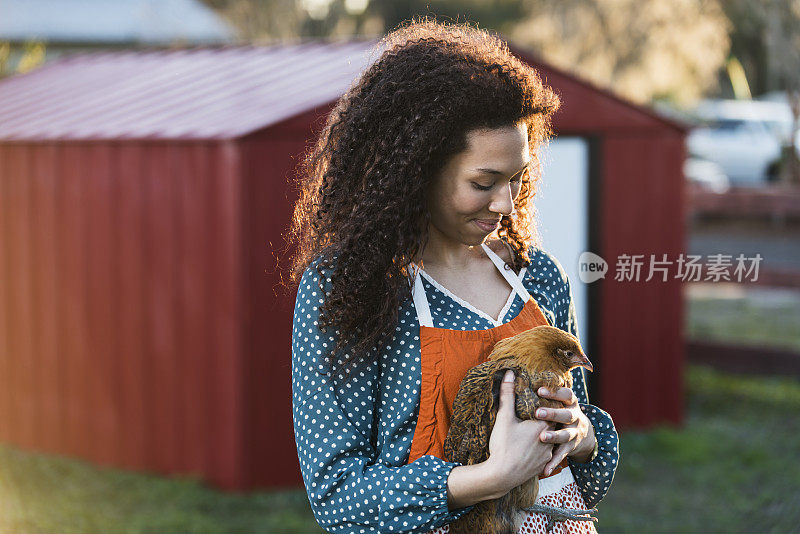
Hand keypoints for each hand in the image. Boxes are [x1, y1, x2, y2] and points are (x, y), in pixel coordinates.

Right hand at [485, 370, 554, 496]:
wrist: (501, 475)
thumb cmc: (503, 445)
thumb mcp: (504, 417)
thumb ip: (508, 394)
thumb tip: (509, 373)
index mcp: (542, 425)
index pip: (553, 409)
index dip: (548, 403)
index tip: (543, 397)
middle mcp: (549, 440)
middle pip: (553, 425)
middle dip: (547, 419)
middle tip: (538, 413)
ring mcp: (546, 455)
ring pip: (550, 441)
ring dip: (545, 436)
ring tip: (534, 432)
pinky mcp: (541, 466)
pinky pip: (545, 455)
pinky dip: (540, 450)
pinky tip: (532, 449)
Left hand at [534, 386, 596, 475]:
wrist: (582, 434)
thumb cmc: (560, 413)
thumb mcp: (557, 401)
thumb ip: (543, 393)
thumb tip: (514, 375)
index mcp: (570, 403)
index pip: (566, 394)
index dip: (554, 392)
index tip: (539, 390)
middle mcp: (574, 417)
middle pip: (566, 415)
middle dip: (553, 413)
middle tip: (538, 413)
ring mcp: (574, 433)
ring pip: (565, 435)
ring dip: (554, 436)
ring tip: (542, 437)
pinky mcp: (570, 447)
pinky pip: (561, 455)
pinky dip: (553, 462)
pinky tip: (544, 470)